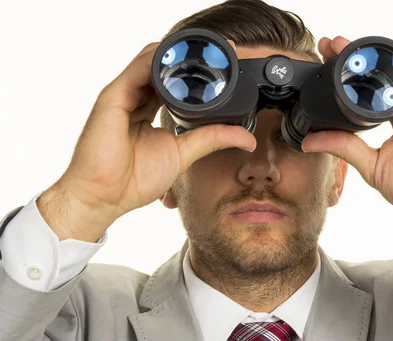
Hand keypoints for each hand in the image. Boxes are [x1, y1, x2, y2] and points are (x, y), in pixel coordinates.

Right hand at [38, 42, 256, 240]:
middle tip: (225, 52)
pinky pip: (136, 70)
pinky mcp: (112, 97)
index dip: (197, 73)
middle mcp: (136, 98)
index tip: (226, 66)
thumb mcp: (183, 153)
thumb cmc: (134, 179)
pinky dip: (156, 60)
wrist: (105, 196)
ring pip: (151, 62)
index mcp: (150, 109)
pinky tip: (177, 59)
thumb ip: (212, 139)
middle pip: (164, 68)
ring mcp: (123, 95)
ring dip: (178, 55)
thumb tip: (247, 138)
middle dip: (192, 59)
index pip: (174, 82)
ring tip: (207, 53)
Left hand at [302, 36, 392, 242]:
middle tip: (331, 46)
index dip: (350, 78)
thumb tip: (309, 141)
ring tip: (349, 50)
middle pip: (385, 78)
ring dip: (376, 62)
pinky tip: (383, 68)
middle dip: (358, 62)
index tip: (325, 62)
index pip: (372, 92)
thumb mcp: (372, 166)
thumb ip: (344, 148)